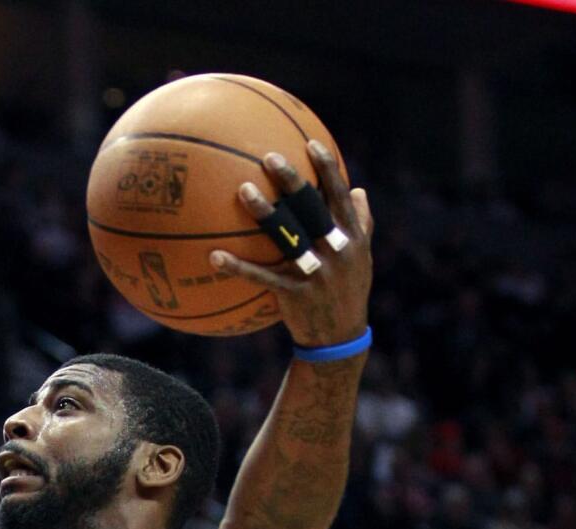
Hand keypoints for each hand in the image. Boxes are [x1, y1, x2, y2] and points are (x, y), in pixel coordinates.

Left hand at [210, 141, 373, 347]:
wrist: (341, 338)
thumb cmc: (349, 290)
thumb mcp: (362, 257)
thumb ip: (361, 222)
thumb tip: (358, 189)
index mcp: (352, 237)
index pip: (340, 197)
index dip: (327, 170)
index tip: (310, 143)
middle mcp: (336, 251)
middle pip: (313, 210)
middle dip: (294, 182)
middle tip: (270, 157)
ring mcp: (316, 273)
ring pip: (288, 238)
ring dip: (265, 214)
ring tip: (242, 190)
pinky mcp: (295, 295)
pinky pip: (262, 278)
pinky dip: (238, 267)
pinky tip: (214, 256)